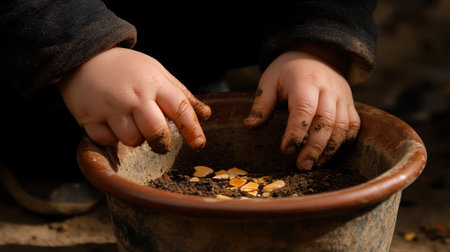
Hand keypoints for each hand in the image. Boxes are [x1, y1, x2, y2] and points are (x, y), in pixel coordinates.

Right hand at [58, 47, 210, 152]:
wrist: (84, 56)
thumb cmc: (128, 68)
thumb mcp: (156, 72)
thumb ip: (180, 94)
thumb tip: (205, 115)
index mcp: (154, 83)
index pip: (180, 108)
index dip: (192, 128)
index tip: (198, 143)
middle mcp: (134, 95)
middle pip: (155, 131)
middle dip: (161, 143)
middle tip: (160, 142)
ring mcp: (110, 107)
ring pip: (132, 140)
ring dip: (135, 139)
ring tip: (130, 124)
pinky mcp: (89, 117)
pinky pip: (107, 140)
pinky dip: (112, 138)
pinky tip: (111, 123)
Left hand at [244, 49, 359, 169]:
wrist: (315, 55)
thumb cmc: (287, 72)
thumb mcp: (269, 82)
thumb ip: (261, 105)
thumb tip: (250, 126)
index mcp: (305, 81)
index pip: (304, 109)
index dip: (296, 132)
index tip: (286, 150)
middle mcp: (328, 88)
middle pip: (326, 121)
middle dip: (315, 147)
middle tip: (303, 166)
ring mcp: (342, 96)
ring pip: (343, 126)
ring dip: (330, 149)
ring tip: (316, 164)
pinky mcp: (350, 104)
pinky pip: (353, 126)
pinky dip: (344, 143)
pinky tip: (329, 155)